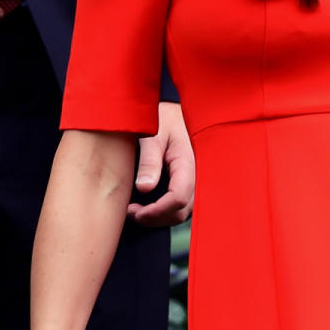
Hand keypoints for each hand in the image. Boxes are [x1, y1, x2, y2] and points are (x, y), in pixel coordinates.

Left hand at [128, 101, 194, 226]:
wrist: (175, 111)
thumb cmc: (164, 119)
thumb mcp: (152, 135)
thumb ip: (149, 161)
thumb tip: (144, 188)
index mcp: (188, 163)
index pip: (177, 198)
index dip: (156, 211)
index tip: (135, 212)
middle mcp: (197, 175)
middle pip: (181, 211)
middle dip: (156, 218)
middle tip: (132, 212)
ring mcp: (197, 181)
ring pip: (183, 212)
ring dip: (161, 217)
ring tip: (138, 210)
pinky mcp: (192, 183)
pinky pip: (183, 205)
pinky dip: (167, 210)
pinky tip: (151, 204)